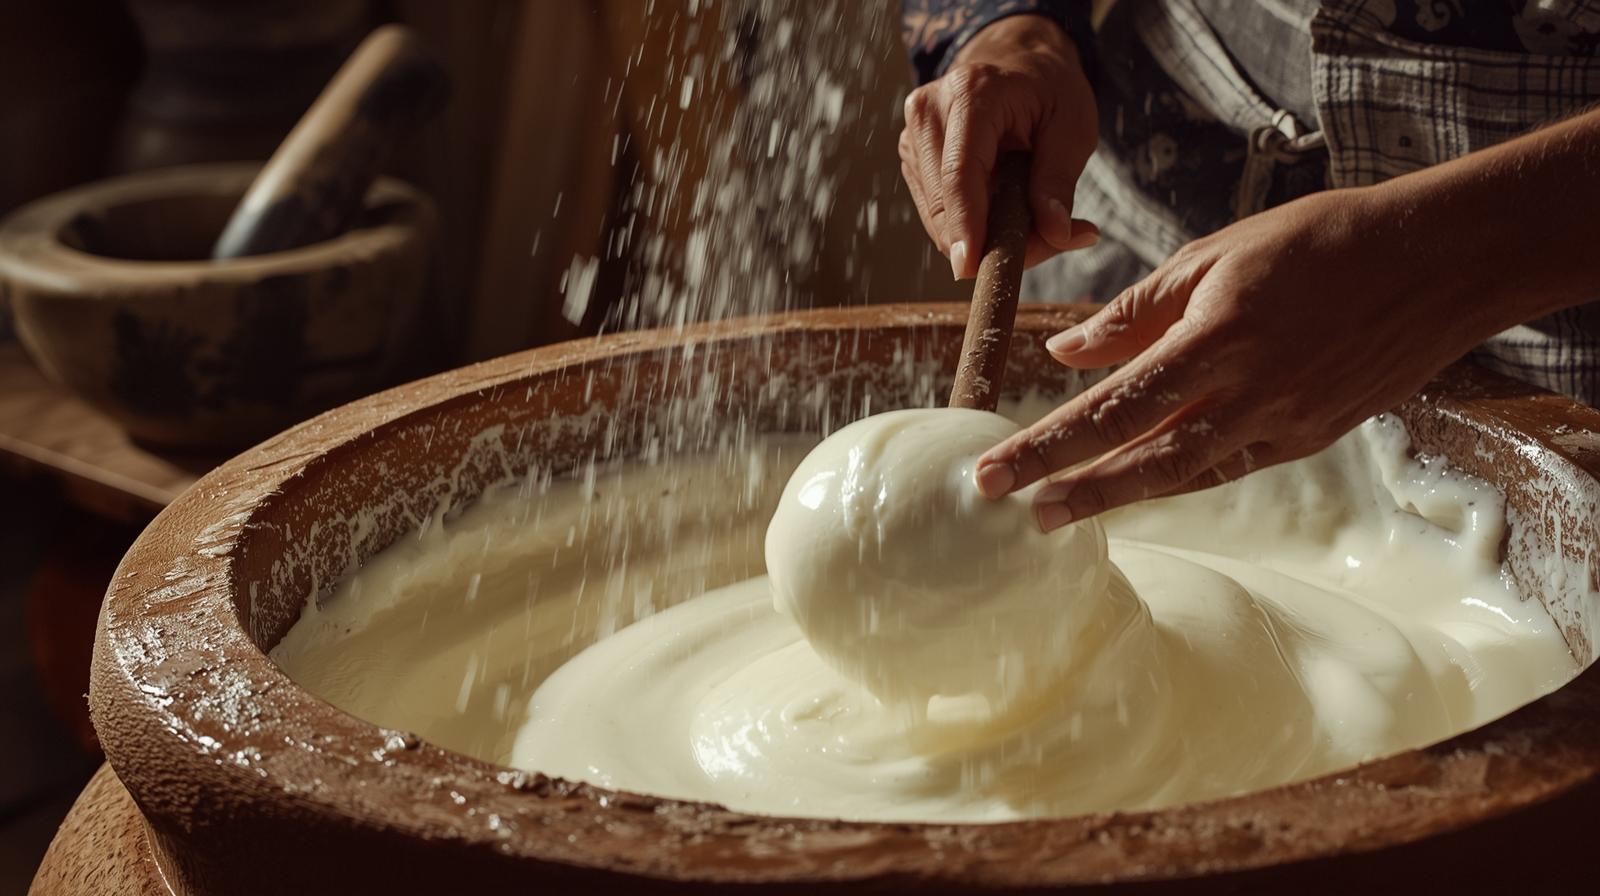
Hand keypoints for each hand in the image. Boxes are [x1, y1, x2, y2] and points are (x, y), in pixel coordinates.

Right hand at [899, 14, 1100, 279]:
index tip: (969, 268)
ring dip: (982, 235)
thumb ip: (1060, 181)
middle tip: (1044, 244)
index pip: (959, 173)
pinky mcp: (911, 158)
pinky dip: (970, 226)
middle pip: (945, 202)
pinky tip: (1001, 209)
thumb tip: (1056, 235)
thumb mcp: (1073, 126)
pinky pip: (937, 212)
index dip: (965, 225)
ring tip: (1029, 218)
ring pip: (937, 216)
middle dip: (989, 240)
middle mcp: (929, 112)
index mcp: (972, 94)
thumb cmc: (1048, 90)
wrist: (1015, 63)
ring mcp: (912, 136)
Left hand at [973, 185, 1520, 530]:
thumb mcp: (1214, 256)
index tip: (994, 472)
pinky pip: (1228, 466)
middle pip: (1139, 459)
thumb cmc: (1318, 241)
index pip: (1110, 407)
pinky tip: (1137, 484)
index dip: (1047, 445)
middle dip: (1068, 488)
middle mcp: (1247, 394)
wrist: (1438, 263)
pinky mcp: (1309, 437)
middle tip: (1009, 508)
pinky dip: (1178, 477)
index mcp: (1215, 339)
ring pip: (1182, 475)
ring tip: (1059, 512)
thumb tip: (1064, 352)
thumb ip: (1134, 311)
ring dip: (1115, 497)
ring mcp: (1283, 423)